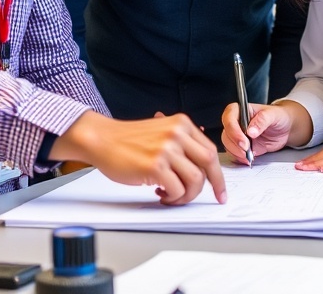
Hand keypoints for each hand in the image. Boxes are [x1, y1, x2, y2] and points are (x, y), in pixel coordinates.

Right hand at [52, 110, 226, 204]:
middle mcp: (177, 134)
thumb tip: (201, 166)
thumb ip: (181, 143)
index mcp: (181, 124)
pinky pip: (177, 190)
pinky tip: (159, 193)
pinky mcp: (155, 166)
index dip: (218, 173)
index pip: (210, 150)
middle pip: (209, 163)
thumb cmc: (127, 140)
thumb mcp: (160, 131)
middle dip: (214, 185)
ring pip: (195, 180)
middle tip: (213, 197)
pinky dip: (172, 198)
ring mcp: (166, 149)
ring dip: (185, 195)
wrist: (101, 139)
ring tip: (171, 195)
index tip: (220, 188)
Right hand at [220, 102, 296, 163]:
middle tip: (247, 150)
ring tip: (249, 155)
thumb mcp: (273, 115)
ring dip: (237, 152)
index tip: (244, 140)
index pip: (229, 117)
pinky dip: (240, 158)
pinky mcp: (241, 147)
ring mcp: (238, 135)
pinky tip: (248, 159)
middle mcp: (236, 122)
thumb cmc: (278, 116)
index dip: (233, 130)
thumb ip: (262, 120)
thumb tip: (251, 131)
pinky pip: (234, 153)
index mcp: (241, 110)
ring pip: (228, 144)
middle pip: (226, 133)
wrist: (285, 129)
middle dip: (235, 144)